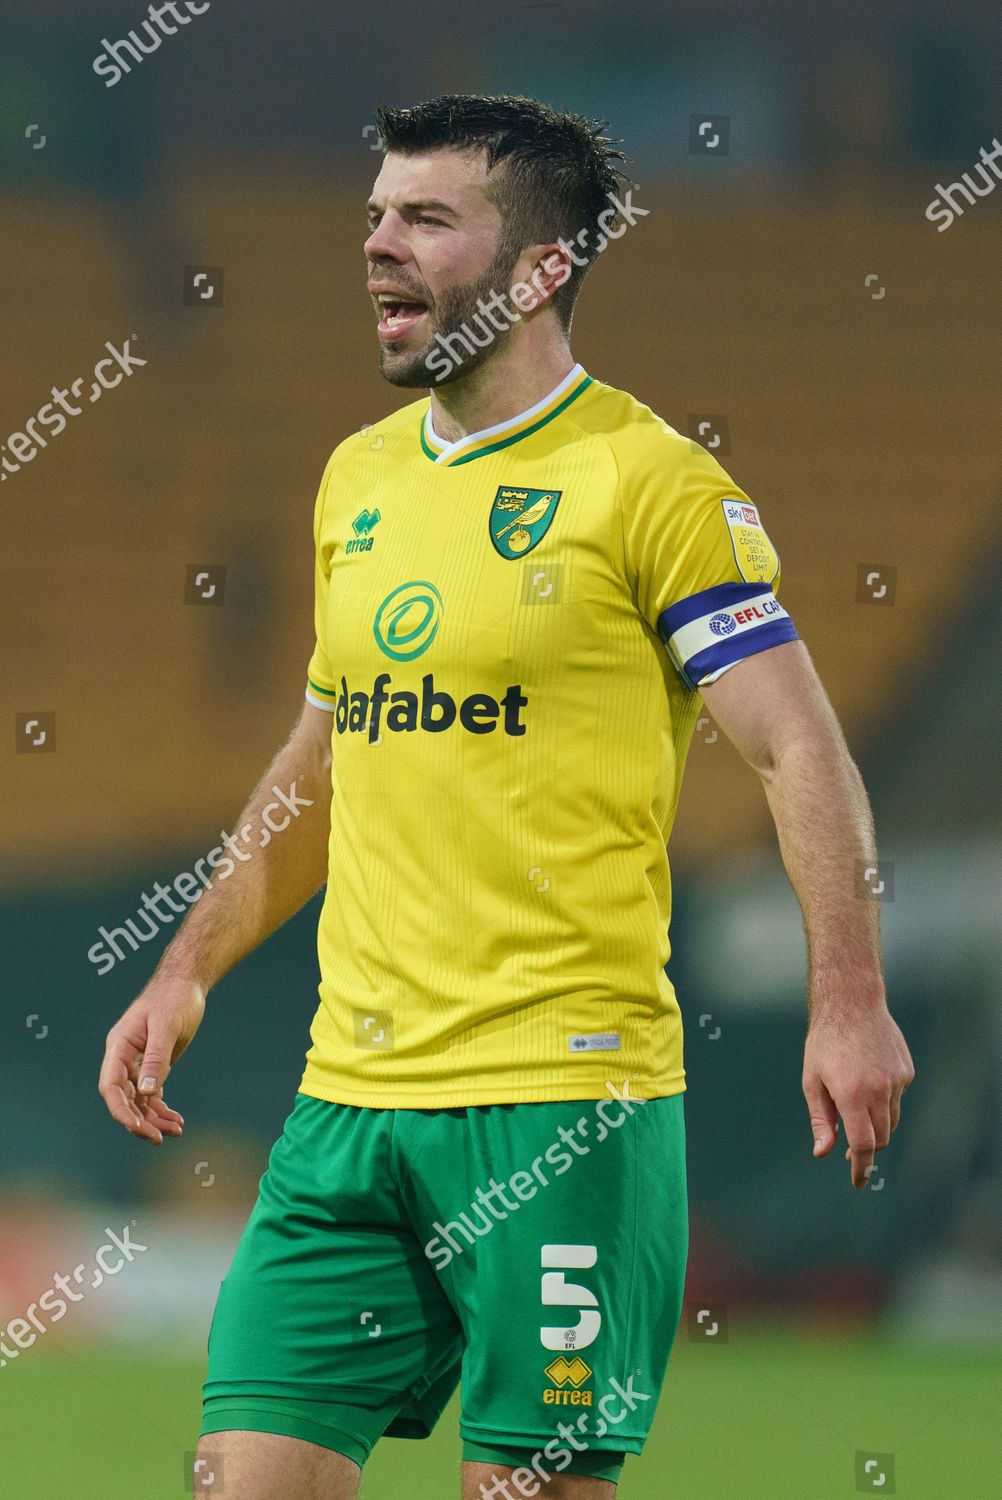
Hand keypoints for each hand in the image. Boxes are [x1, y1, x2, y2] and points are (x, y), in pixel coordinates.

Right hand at [99, 977, 204, 1143]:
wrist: (187, 984)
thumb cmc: (175, 998)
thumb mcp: (167, 1026)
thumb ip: (156, 1058)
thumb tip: (146, 1092)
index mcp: (119, 1046)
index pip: (110, 1086)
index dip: (120, 1110)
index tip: (138, 1127)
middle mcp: (123, 1057)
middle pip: (123, 1098)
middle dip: (139, 1121)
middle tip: (160, 1138)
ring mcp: (137, 1063)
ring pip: (139, 1100)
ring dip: (154, 1118)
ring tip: (176, 1131)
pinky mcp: (153, 1066)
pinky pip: (151, 1094)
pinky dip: (161, 1108)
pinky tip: (176, 1120)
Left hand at [802, 1004, 913, 1188]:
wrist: (851, 1004)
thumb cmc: (824, 1043)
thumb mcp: (812, 1081)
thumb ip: (821, 1119)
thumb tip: (823, 1152)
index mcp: (852, 1095)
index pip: (864, 1145)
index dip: (861, 1167)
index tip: (858, 1182)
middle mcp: (879, 1090)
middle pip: (881, 1138)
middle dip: (868, 1149)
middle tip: (851, 1151)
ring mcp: (897, 1080)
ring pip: (892, 1119)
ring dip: (876, 1125)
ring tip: (856, 1111)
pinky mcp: (906, 1071)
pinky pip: (897, 1097)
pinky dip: (884, 1100)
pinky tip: (869, 1080)